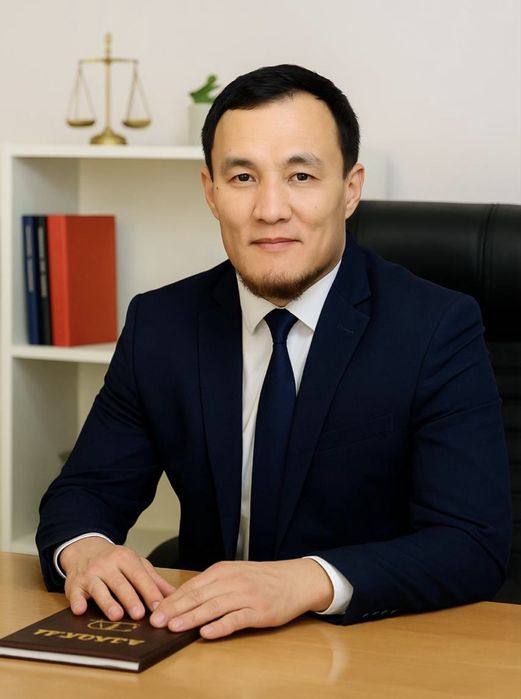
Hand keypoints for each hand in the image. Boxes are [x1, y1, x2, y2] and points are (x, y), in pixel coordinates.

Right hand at [59, 537, 175, 620]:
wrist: (84, 549)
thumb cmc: (115, 561)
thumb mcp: (136, 564)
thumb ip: (154, 580)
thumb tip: (175, 596)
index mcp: (125, 559)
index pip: (139, 576)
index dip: (149, 591)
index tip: (159, 606)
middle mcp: (107, 565)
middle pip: (120, 583)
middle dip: (130, 598)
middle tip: (140, 614)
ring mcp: (90, 574)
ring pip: (99, 589)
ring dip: (108, 602)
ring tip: (117, 616)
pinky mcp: (74, 585)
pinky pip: (75, 593)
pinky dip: (77, 602)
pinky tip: (80, 610)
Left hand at [149, 558, 332, 638]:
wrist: (295, 580)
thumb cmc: (263, 579)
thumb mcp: (236, 574)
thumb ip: (212, 585)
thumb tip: (183, 600)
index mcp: (223, 571)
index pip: (192, 586)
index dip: (171, 600)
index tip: (154, 611)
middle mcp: (232, 581)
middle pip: (198, 596)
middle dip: (174, 610)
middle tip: (156, 622)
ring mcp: (246, 596)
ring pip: (213, 607)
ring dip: (191, 618)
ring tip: (174, 628)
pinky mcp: (259, 611)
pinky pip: (235, 619)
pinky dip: (219, 626)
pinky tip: (206, 633)